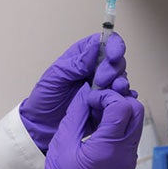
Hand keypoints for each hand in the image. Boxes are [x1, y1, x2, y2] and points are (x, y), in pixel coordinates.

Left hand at [20, 33, 132, 152]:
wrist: (42, 125)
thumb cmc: (44, 98)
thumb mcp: (55, 77)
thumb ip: (76, 63)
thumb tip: (95, 46)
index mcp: (81, 57)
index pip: (103, 43)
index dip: (113, 45)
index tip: (113, 56)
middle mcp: (94, 69)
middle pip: (116, 61)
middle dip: (113, 69)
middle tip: (101, 81)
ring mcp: (102, 86)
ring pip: (121, 79)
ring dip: (121, 83)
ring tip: (114, 90)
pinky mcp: (107, 103)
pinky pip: (122, 98)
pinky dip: (125, 98)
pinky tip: (122, 101)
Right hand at [32, 84, 143, 168]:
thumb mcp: (62, 143)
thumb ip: (76, 115)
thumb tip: (84, 93)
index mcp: (109, 148)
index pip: (123, 107)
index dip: (106, 97)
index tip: (89, 101)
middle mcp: (126, 152)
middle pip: (136, 111)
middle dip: (117, 99)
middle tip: (95, 103)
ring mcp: (129, 157)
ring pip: (135, 121)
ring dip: (118, 110)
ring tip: (94, 113)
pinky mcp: (127, 160)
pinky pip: (129, 133)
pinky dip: (117, 122)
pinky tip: (97, 125)